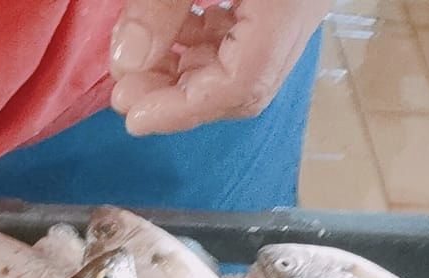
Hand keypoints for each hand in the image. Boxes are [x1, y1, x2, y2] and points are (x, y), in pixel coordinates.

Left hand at [110, 0, 331, 136]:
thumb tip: (127, 62)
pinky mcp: (284, 0)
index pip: (243, 84)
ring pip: (243, 65)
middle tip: (125, 91)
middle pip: (243, 85)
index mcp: (291, 5)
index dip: (182, 110)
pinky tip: (171, 34)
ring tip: (139, 64)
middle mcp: (303, 13)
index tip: (132, 115)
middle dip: (178, 97)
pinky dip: (203, 46)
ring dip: (185, 73)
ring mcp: (297, 8)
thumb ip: (161, 5)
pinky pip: (246, 39)